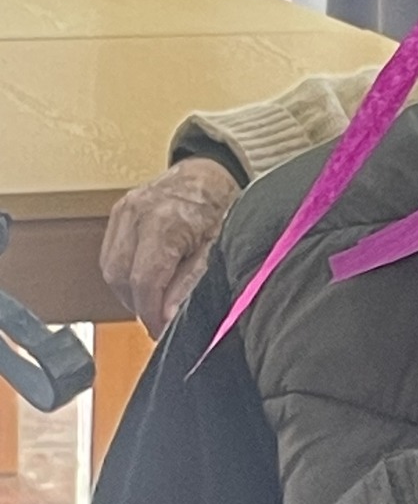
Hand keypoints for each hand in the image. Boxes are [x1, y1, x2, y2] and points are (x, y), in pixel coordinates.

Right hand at [100, 156, 239, 336]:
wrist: (212, 174)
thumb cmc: (222, 205)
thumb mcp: (218, 249)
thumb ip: (192, 284)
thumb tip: (169, 317)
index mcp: (163, 221)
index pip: (143, 281)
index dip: (151, 313)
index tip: (162, 330)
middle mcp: (136, 213)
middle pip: (119, 276)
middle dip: (138, 304)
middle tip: (161, 318)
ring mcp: (123, 210)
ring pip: (110, 267)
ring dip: (129, 290)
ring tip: (156, 299)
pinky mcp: (118, 212)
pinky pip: (110, 253)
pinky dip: (125, 272)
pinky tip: (147, 279)